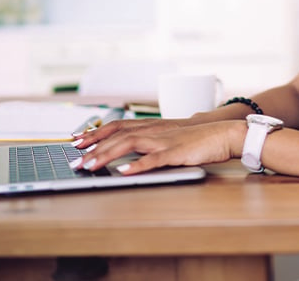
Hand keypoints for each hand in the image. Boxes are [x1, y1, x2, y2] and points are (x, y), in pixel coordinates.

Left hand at [70, 120, 246, 174]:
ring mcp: (164, 141)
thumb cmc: (197, 138)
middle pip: (117, 135)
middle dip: (93, 147)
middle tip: (75, 160)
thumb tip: (129, 154)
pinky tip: (125, 172)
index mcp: (151, 127)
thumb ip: (150, 142)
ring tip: (90, 165)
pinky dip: (138, 165)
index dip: (96, 132)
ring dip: (107, 155)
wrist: (223, 133)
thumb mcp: (169, 137)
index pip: (117, 127)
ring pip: (129, 144)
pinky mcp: (176, 153)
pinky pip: (154, 159)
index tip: (76, 140)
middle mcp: (153, 131)